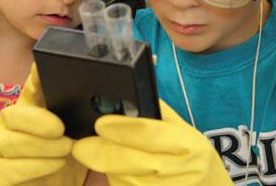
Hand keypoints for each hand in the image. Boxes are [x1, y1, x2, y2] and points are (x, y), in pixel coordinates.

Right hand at [0, 64, 86, 185]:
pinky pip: (10, 169)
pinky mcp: (0, 174)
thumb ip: (83, 115)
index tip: (43, 67)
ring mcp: (2, 149)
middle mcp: (12, 125)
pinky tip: (56, 164)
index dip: (35, 76)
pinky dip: (36, 166)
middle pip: (12, 113)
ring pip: (10, 142)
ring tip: (66, 149)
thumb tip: (100, 100)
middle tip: (61, 129)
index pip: (31, 86)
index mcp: (33, 107)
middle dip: (37, 120)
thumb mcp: (82, 133)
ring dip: (42, 146)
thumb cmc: (72, 159)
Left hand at [72, 100, 232, 185]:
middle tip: (82, 145)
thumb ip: (158, 115)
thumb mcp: (184, 130)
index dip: (122, 129)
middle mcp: (183, 170)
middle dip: (103, 152)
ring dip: (107, 168)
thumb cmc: (193, 155)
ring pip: (127, 180)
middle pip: (134, 161)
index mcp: (189, 143)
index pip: (151, 134)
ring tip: (97, 155)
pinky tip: (113, 172)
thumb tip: (125, 97)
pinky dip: (116, 181)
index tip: (100, 123)